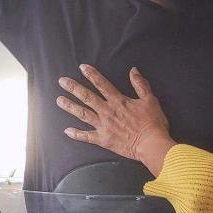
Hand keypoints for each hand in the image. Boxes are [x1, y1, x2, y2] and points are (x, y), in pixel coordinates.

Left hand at [58, 65, 175, 173]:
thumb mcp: (150, 100)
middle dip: (73, 88)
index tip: (82, 67)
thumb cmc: (153, 123)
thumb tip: (134, 71)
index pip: (102, 84)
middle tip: (62, 81)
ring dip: (70, 106)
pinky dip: (76, 134)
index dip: (91, 74)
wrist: (151, 144)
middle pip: (87, 97)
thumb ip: (141, 84)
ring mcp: (103, 126)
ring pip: (83, 114)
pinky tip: (67, 130)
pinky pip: (86, 136)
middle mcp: (107, 111)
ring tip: (59, 100)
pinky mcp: (103, 140)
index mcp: (118, 101)